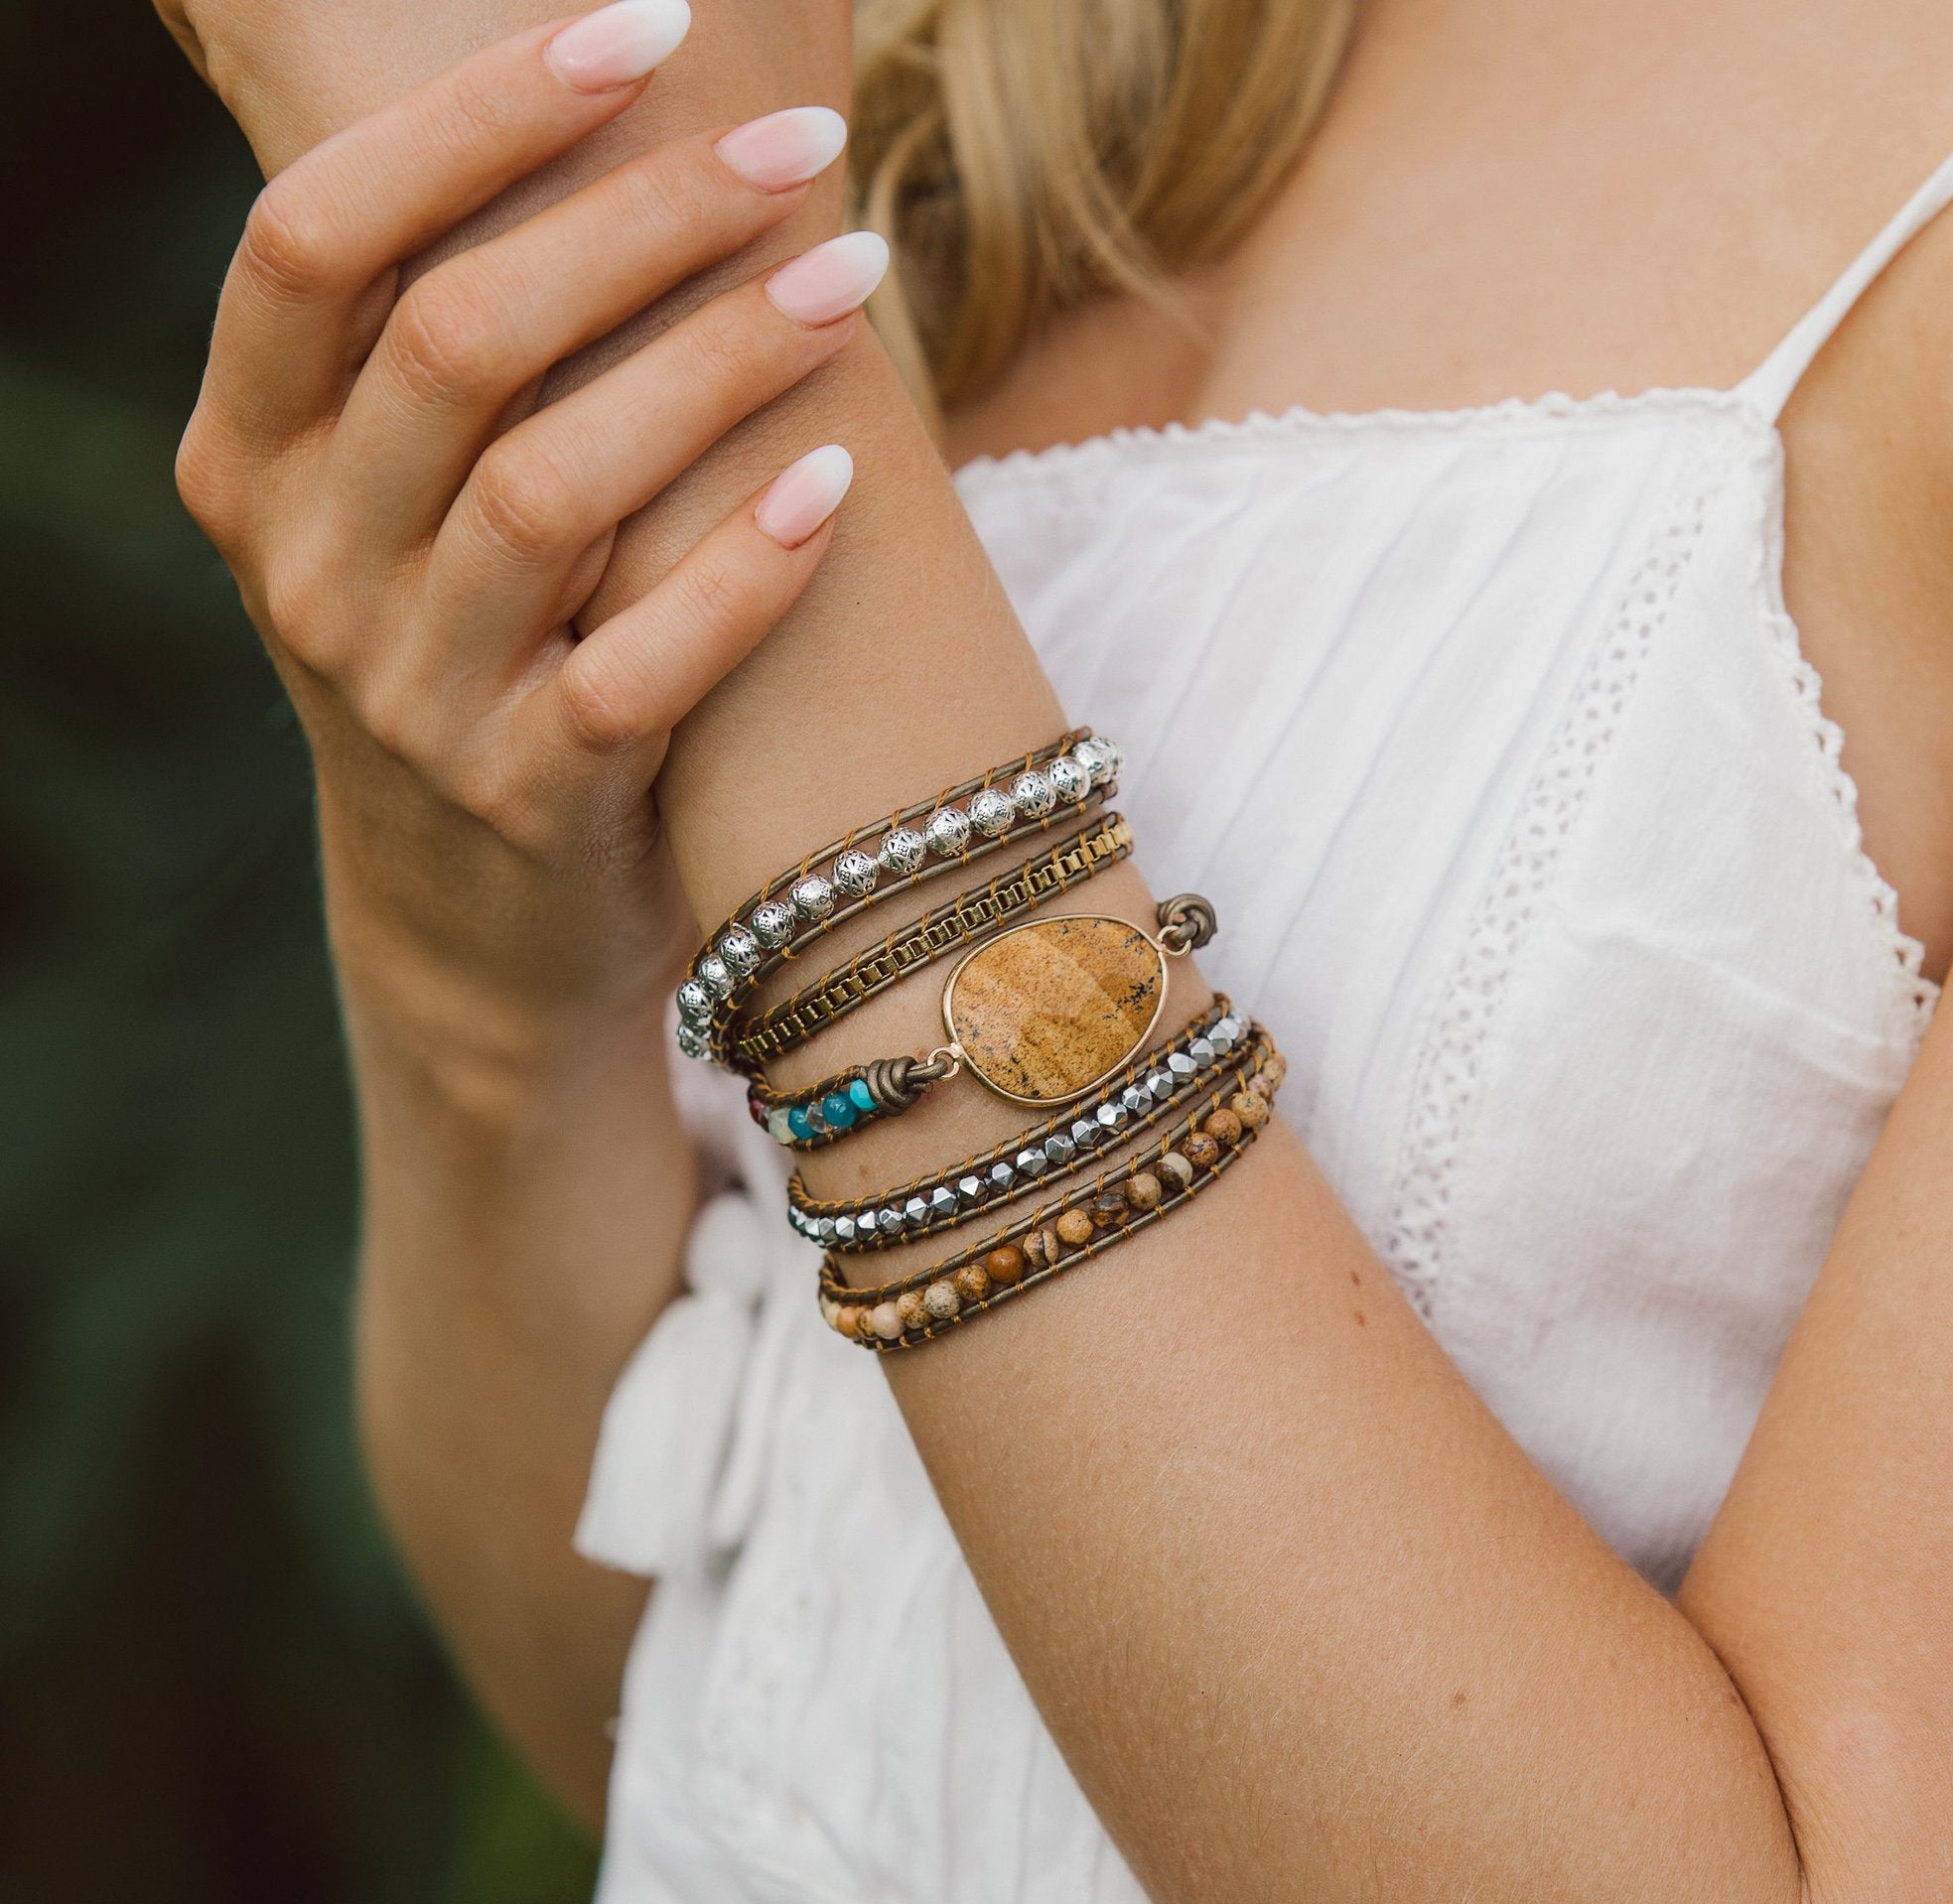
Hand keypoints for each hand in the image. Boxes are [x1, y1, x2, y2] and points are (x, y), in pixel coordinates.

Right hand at [173, 3, 883, 1053]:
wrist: (480, 917)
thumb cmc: (485, 653)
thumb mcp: (410, 509)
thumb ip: (455, 357)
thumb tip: (620, 136)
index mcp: (251, 457)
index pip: (315, 236)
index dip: (471, 115)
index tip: (640, 30)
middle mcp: (305, 570)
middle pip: (454, 340)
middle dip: (639, 220)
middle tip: (800, 151)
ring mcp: (409, 699)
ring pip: (548, 492)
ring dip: (716, 367)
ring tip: (853, 281)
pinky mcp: (527, 802)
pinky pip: (637, 672)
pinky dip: (743, 569)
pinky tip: (839, 479)